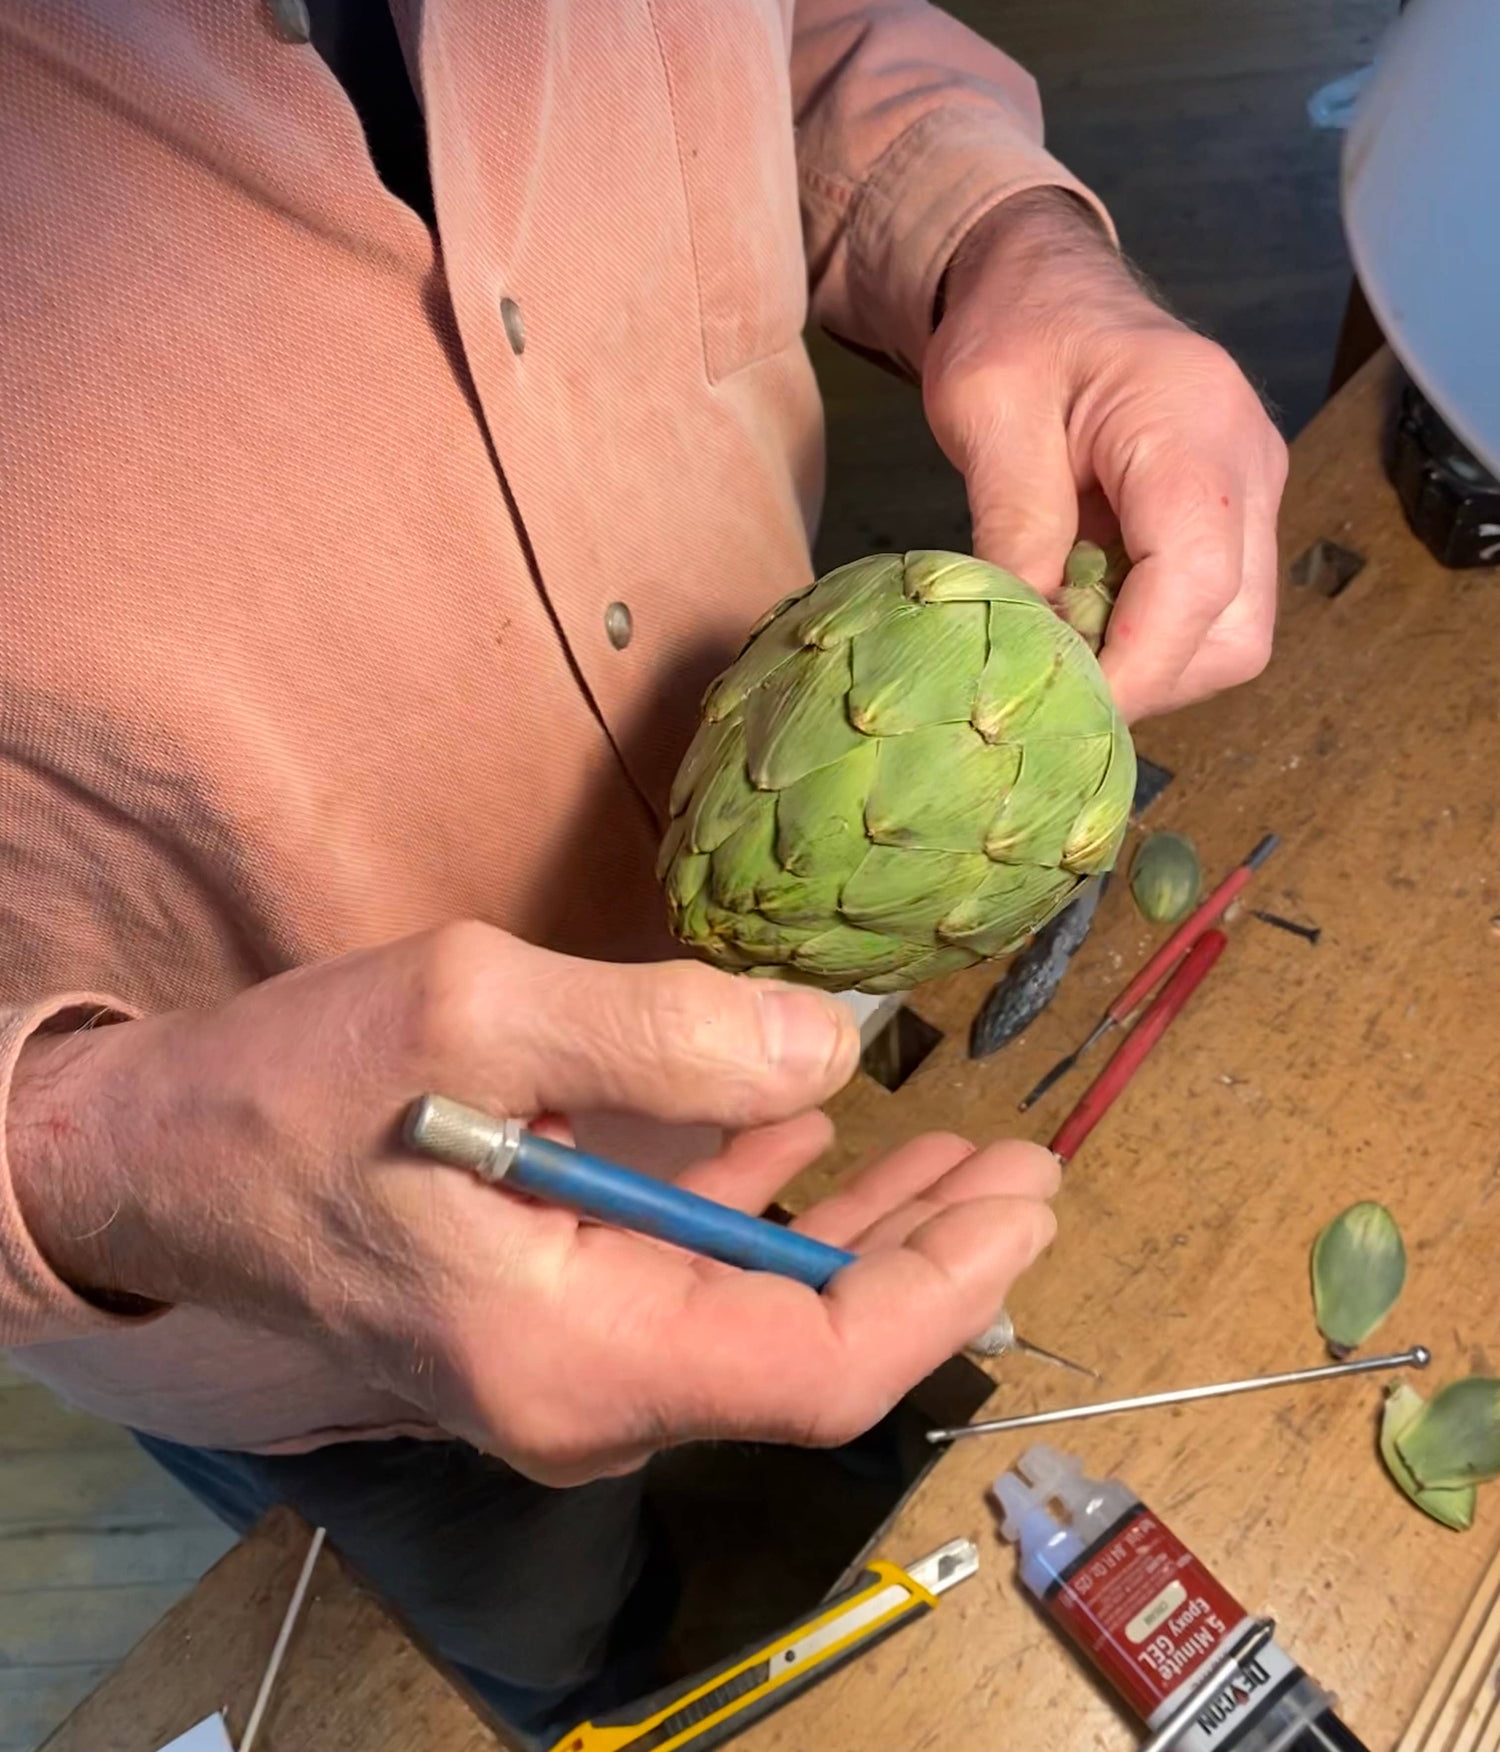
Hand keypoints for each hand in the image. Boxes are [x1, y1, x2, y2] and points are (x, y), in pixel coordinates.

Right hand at [8, 926, 1059, 1483]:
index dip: (941, 1284)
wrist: (150, 1156)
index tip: (1026, 1195)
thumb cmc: (294, 1091)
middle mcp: (583, 1389)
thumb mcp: (479, 1016)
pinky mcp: (535, 1306)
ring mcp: (559, 1356)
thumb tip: (830, 1047)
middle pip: (801, 1348)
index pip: (817, 1363)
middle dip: (926, 1260)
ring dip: (857, 1233)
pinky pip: (683, 1277)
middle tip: (1027, 1169)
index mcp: (579, 1352)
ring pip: (751, 1311)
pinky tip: (813, 1147)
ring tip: (956, 1155)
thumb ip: (668, 1033)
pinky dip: (761, 1214)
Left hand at [924, 189, 1288, 719]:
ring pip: (1234, 634)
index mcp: (1192, 424)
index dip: (1135, 663)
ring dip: (1149, 668)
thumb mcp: (986, 409)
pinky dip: (1149, 641)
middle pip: (1235, 628)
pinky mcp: (1233, 518)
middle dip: (1146, 680)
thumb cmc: (1016, 328)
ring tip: (1059, 658)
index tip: (1060, 704)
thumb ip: (1012, 521)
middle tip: (1049, 691)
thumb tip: (1024, 637)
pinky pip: (1213, 611)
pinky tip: (1080, 628)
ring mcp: (1252, 494)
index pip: (1196, 578)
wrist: (1049, 279)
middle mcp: (1247, 464)